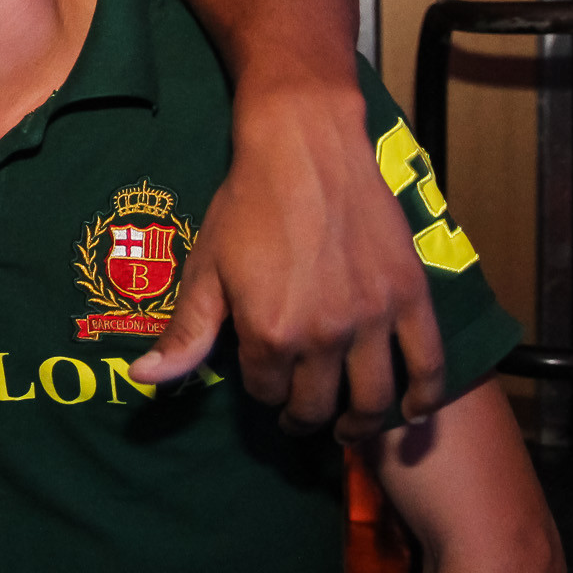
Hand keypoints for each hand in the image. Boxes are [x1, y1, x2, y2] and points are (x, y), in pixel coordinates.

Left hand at [131, 84, 445, 440]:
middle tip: (300, 416)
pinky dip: (424, 397)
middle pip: (318, 404)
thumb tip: (144, 380)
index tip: (262, 381)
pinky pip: (429, 364)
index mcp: (270, 332)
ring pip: (373, 397)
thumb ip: (185, 334)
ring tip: (347, 426)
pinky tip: (411, 411)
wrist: (304, 147)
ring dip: (359, 423)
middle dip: (303, 416)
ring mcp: (374, 317)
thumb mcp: (206, 270)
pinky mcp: (411, 296)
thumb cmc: (246, 205)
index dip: (262, 392)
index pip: (268, 392)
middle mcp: (325, 333)